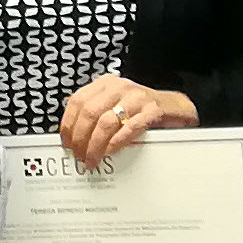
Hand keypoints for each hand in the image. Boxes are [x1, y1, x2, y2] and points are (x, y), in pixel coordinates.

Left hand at [57, 75, 194, 166]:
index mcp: (106, 84)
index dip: (68, 124)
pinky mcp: (152, 111)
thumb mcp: (114, 104)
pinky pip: (129, 128)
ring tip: (92, 158)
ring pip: (106, 122)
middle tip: (79, 154)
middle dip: (80, 138)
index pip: (78, 101)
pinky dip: (116, 142)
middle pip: (89, 113)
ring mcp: (137, 98)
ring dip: (95, 145)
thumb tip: (72, 135)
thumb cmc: (141, 109)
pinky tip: (110, 151)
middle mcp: (120, 88)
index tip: (66, 141)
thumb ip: (94, 113)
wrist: (175, 107)